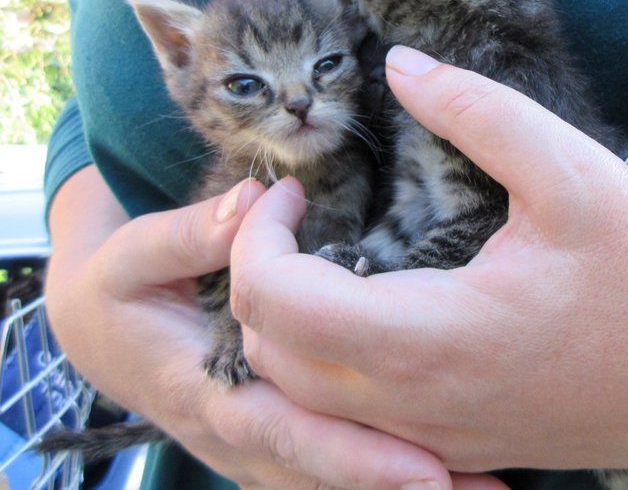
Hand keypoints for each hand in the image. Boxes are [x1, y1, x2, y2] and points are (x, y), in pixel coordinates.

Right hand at [45, 166, 482, 489]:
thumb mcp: (134, 257)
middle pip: (324, 473)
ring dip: (400, 489)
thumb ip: (191, 234)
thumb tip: (250, 204)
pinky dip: (383, 478)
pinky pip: (328, 471)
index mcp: (206, 394)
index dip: (353, 455)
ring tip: (487, 489)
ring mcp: (256, 447)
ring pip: (330, 483)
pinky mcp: (274, 441)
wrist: (103, 336)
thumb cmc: (121, 292)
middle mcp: (238, 436)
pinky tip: (454, 476)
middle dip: (398, 485)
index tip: (426, 468)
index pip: (286, 431)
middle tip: (482, 488)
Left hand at [231, 46, 627, 471]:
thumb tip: (399, 64)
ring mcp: (434, 440)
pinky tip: (368, 315)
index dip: (258, 237)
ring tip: (325, 263)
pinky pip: (349, 427)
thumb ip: (477, 110)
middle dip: (259, 281)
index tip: (294, 191)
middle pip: (270, 359)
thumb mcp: (571, 170)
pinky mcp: (455, 450)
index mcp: (433, 338)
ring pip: (301, 402)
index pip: (275, 304)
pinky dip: (325, 371)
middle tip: (300, 223)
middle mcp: (418, 405)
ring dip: (286, 329)